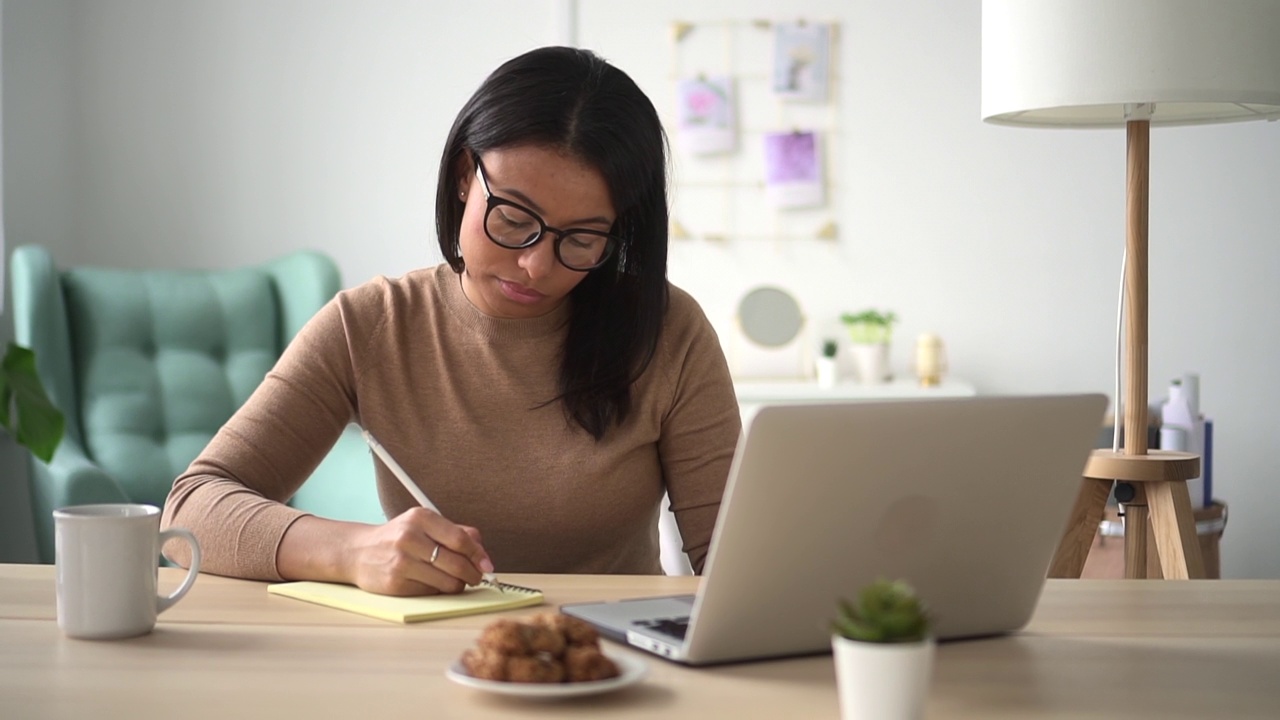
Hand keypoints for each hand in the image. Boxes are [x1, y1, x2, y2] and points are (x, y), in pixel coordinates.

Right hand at [346, 507, 494, 595]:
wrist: (359, 552)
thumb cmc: (398, 538)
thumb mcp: (424, 525)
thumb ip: (455, 532)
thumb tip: (482, 553)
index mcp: (421, 517)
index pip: (460, 538)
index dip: (478, 555)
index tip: (487, 564)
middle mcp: (409, 537)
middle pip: (456, 563)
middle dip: (472, 574)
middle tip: (476, 577)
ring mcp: (401, 561)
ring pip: (447, 582)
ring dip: (458, 585)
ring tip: (455, 581)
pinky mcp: (395, 583)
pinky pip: (431, 592)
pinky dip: (438, 591)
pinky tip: (433, 583)